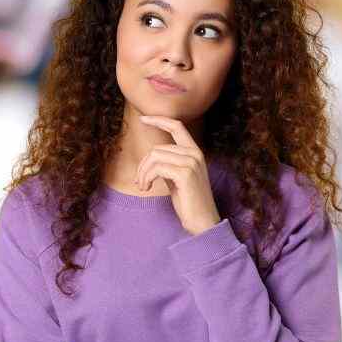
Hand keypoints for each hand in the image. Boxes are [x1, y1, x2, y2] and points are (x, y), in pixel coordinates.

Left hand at [135, 116, 220, 234]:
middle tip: (139, 182)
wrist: (202, 222)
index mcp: (195, 152)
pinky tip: (147, 188)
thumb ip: (169, 163)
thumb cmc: (188, 202)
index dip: (159, 120)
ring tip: (142, 186)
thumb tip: (151, 157)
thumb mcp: (177, 178)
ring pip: (154, 156)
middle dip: (143, 165)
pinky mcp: (185, 173)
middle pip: (157, 148)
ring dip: (143, 173)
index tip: (143, 118)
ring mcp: (192, 162)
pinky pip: (156, 168)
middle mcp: (195, 154)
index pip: (177, 127)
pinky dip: (146, 177)